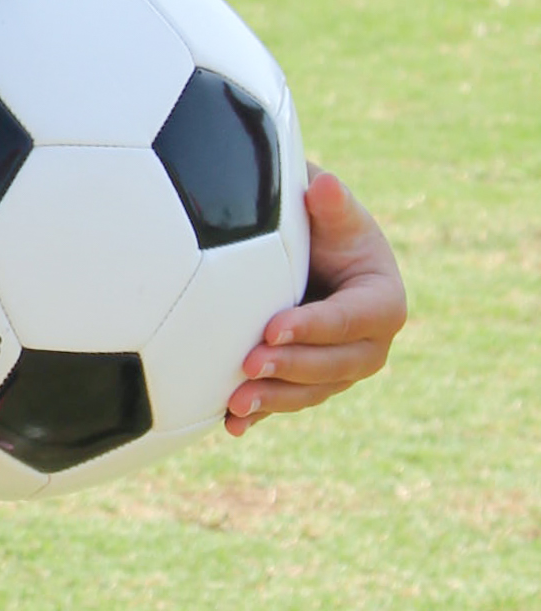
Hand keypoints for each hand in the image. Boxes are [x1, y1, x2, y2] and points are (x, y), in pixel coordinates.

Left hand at [225, 165, 405, 437]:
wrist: (310, 253)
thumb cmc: (323, 224)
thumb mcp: (332, 211)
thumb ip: (331, 204)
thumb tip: (324, 185)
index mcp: (381, 302)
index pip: (350, 319)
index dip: (315, 327)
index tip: (274, 327)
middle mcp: (366, 345)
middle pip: (335, 366)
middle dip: (293, 369)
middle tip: (249, 364)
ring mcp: (337, 370)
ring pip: (310, 393)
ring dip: (273, 400)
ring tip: (234, 403)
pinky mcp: (306, 384)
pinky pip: (285, 405)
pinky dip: (259, 417)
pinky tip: (229, 425)